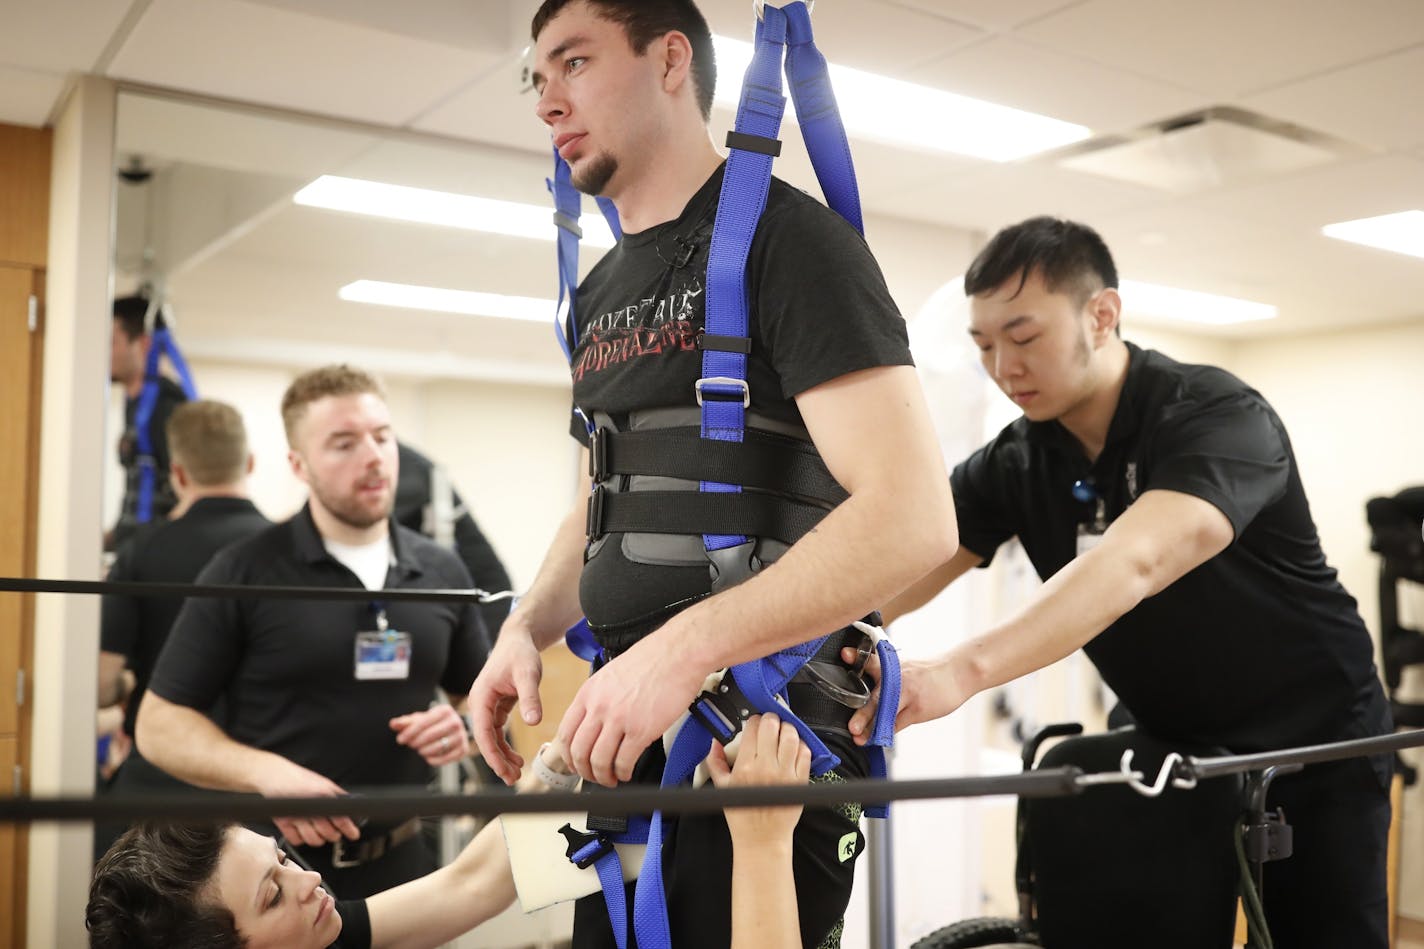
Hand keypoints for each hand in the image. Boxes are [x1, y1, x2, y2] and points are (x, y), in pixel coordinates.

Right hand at [254, 757, 360, 847]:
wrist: (274, 774)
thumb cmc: (299, 778)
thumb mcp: (323, 782)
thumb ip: (337, 794)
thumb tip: (351, 805)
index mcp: (323, 795)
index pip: (341, 819)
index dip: (349, 829)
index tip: (354, 834)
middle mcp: (310, 807)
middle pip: (328, 833)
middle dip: (334, 835)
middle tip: (334, 832)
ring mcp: (295, 816)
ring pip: (313, 840)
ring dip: (319, 840)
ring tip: (320, 833)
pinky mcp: (282, 822)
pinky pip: (296, 841)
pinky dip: (302, 839)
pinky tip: (304, 831)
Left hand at [390, 704, 469, 766]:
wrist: (454, 728)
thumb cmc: (434, 723)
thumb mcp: (421, 719)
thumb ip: (406, 722)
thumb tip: (393, 724)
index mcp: (445, 710)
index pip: (423, 722)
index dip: (409, 732)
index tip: (400, 739)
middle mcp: (456, 722)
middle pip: (429, 735)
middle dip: (416, 742)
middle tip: (411, 744)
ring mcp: (461, 736)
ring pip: (437, 747)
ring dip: (423, 751)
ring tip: (420, 749)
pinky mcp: (463, 749)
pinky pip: (445, 759)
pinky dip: (433, 760)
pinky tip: (428, 756)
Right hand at [468, 623, 543, 784]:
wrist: (518, 639)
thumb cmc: (520, 654)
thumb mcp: (528, 674)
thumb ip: (530, 698)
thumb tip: (533, 723)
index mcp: (481, 697)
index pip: (483, 732)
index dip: (492, 754)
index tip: (503, 770)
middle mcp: (480, 704)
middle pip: (485, 739)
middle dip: (497, 760)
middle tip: (512, 779)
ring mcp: (487, 706)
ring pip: (491, 738)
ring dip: (501, 756)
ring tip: (517, 772)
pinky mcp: (496, 706)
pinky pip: (498, 731)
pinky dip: (505, 745)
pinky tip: (516, 757)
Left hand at [557, 630, 706, 786]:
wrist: (677, 653)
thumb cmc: (652, 659)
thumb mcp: (611, 674)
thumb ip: (599, 698)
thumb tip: (594, 722)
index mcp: (589, 693)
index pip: (565, 733)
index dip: (568, 756)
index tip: (575, 763)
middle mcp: (599, 707)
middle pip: (579, 751)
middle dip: (584, 771)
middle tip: (593, 776)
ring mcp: (619, 719)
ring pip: (599, 761)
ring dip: (603, 776)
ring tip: (612, 779)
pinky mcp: (641, 730)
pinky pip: (624, 761)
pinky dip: (623, 772)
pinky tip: (627, 772)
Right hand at [707, 713, 809, 841]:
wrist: (762, 838)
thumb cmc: (743, 815)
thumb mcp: (722, 787)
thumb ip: (715, 762)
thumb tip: (715, 743)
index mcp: (745, 767)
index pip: (752, 728)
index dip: (754, 720)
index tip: (754, 722)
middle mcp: (766, 768)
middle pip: (773, 726)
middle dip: (771, 719)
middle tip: (770, 722)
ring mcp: (786, 774)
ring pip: (792, 736)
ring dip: (788, 728)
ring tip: (783, 731)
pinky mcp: (801, 781)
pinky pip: (805, 753)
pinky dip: (801, 745)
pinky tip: (794, 748)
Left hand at [843, 648, 970, 744]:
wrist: (959, 672)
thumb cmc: (930, 672)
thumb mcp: (905, 667)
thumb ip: (885, 675)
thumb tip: (867, 692)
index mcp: (892, 665)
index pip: (871, 660)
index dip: (857, 657)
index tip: (845, 655)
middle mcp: (898, 679)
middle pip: (876, 696)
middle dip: (862, 712)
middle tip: (852, 726)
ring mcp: (909, 694)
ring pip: (886, 715)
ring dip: (871, 728)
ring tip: (860, 738)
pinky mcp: (918, 709)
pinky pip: (899, 724)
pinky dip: (887, 731)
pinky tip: (878, 738)